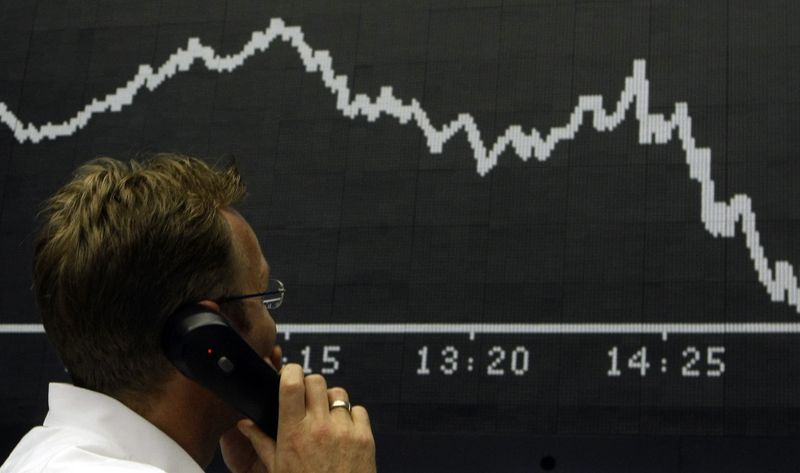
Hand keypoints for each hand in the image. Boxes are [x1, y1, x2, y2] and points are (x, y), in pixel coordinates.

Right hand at [221, 359, 375, 472]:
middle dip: (309, 385)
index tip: (289, 374)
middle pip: (316, 381)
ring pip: (338, 393)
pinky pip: (358, 410)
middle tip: (306, 399)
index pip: (292, 384)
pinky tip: (342, 432)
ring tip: (324, 418)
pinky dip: (350, 417)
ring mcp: (344, 431)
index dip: (290, 372)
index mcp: (294, 433)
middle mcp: (320, 428)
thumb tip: (245, 424)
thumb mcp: (276, 469)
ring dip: (330, 400)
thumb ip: (262, 442)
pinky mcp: (365, 438)